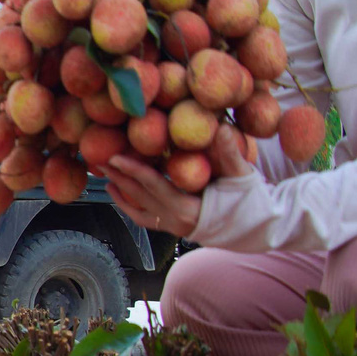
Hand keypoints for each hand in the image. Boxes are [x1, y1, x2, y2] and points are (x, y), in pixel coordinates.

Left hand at [105, 135, 251, 236]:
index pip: (155, 186)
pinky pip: (143, 217)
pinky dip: (127, 204)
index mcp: (188, 210)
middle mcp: (174, 221)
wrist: (257, 226)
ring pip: (138, 207)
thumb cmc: (251, 200)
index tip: (116, 156)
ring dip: (119, 188)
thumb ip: (229, 154)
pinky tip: (116, 190)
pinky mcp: (171, 226)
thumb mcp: (241, 175)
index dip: (134, 170)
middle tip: (99, 157)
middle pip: (140, 196)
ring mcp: (171, 226)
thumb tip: (219, 128)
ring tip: (103, 170)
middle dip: (119, 176)